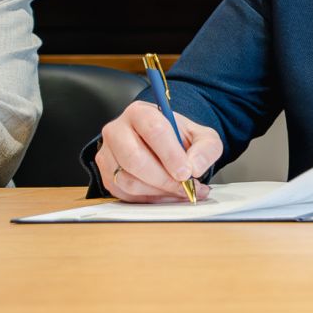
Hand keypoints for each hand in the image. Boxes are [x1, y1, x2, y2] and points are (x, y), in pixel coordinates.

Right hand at [95, 101, 220, 202]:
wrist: (165, 146)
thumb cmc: (180, 138)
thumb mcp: (203, 137)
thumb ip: (206, 148)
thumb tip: (195, 167)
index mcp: (140, 113)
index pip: (153, 131)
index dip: (171, 154)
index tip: (187, 172)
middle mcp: (117, 131)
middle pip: (134, 159)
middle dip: (163, 178)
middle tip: (185, 186)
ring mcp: (108, 155)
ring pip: (127, 179)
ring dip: (158, 191)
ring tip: (181, 191)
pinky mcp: (106, 176)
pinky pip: (124, 193)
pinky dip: (149, 199)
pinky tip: (167, 195)